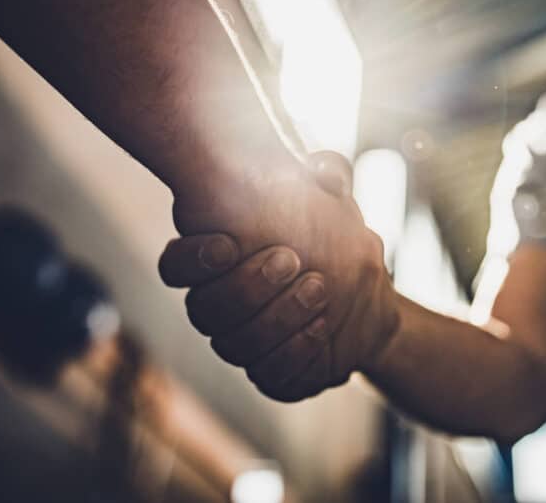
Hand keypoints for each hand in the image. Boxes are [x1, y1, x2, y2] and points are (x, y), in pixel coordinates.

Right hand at [160, 152, 399, 400]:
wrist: (369, 292)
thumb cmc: (336, 237)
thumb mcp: (335, 200)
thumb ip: (326, 176)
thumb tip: (323, 169)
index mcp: (217, 260)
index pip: (176, 266)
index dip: (194, 259)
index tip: (229, 243)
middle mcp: (221, 307)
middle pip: (204, 309)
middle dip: (246, 286)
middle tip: (291, 259)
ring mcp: (243, 344)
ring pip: (234, 346)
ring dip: (276, 317)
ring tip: (319, 290)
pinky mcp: (272, 374)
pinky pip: (269, 376)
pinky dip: (293, 353)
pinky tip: (321, 329)